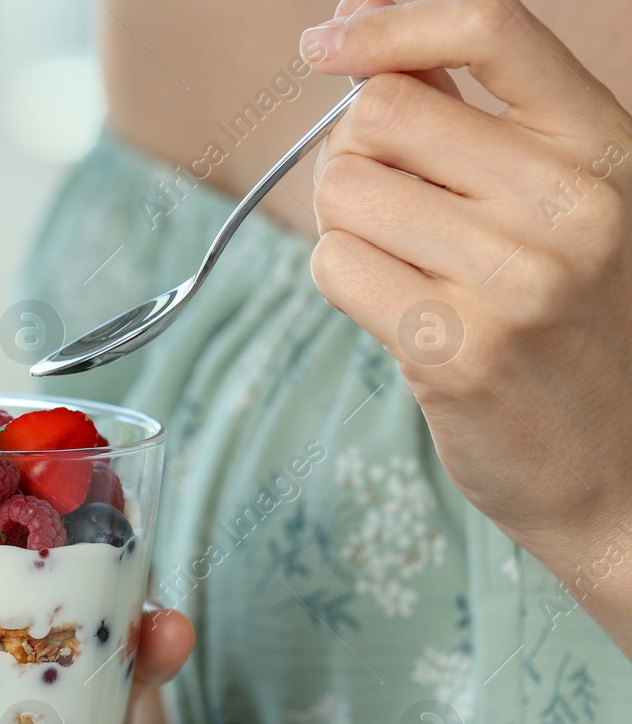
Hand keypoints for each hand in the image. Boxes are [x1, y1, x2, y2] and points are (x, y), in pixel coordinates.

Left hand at [303, 0, 631, 612]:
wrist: (622, 476)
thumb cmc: (578, 329)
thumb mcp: (569, 206)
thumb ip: (481, 122)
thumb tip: (365, 32)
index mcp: (604, 148)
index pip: (491, 28)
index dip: (388, 24)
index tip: (324, 41)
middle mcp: (568, 203)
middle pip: (382, 115)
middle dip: (359, 155)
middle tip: (395, 212)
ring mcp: (512, 278)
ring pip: (344, 191)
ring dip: (348, 226)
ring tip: (410, 270)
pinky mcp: (451, 349)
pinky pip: (335, 267)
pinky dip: (343, 282)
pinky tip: (398, 312)